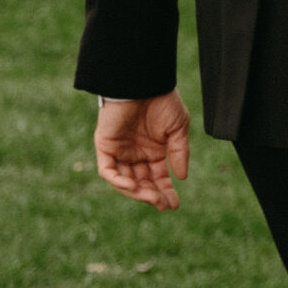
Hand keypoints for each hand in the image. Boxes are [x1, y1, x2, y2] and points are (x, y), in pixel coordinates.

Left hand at [94, 92, 190, 210]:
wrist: (143, 82)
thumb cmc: (162, 101)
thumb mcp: (178, 129)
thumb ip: (179, 153)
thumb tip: (182, 178)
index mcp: (153, 150)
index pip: (157, 178)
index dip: (165, 192)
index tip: (174, 205)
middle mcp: (135, 153)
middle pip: (142, 183)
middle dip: (153, 196)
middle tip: (164, 205)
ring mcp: (119, 151)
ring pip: (125, 181)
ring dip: (137, 192)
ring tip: (152, 198)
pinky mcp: (105, 146)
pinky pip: (108, 171)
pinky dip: (118, 181)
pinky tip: (133, 186)